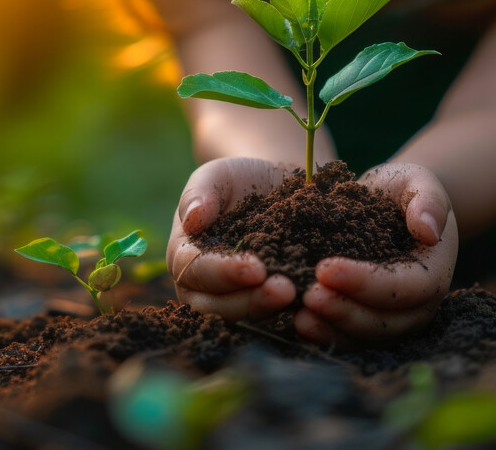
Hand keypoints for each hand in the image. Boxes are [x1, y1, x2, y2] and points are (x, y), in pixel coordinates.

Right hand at [167, 157, 296, 320]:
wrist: (273, 189)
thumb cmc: (240, 181)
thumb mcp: (218, 176)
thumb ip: (199, 193)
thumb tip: (192, 219)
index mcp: (185, 255)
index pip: (194, 271)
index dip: (222, 273)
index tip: (255, 268)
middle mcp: (203, 286)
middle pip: (215, 306)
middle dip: (249, 301)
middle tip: (284, 290)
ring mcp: (233, 299)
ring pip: (243, 318)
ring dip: (269, 311)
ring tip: (298, 296)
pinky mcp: (262, 305)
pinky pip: (270, 319)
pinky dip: (288, 316)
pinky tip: (309, 305)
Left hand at [294, 163, 457, 347]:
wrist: (383, 204)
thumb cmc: (402, 191)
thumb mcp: (418, 182)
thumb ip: (429, 201)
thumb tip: (428, 231)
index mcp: (432, 273)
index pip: (405, 288)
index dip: (367, 282)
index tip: (326, 268)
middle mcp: (416, 306)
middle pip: (384, 322)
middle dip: (344, 311)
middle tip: (308, 295)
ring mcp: (391, 320)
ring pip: (363, 336)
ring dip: (330, 329)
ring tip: (298, 315)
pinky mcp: (365, 323)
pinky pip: (346, 337)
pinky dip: (322, 333)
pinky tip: (295, 320)